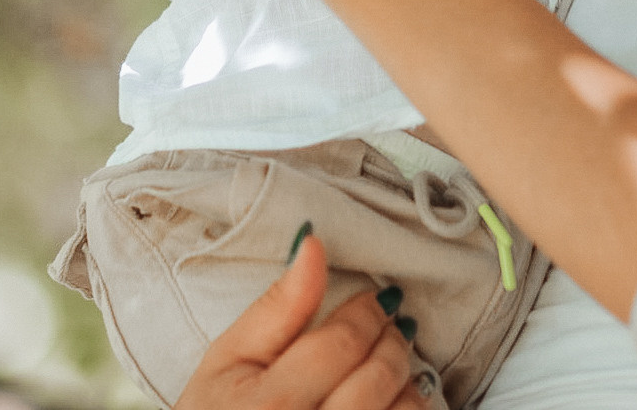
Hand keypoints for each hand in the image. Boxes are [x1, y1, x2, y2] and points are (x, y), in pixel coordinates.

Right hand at [179, 232, 430, 409]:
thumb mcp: (228, 358)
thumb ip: (277, 306)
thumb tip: (313, 243)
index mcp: (272, 404)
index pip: (341, 343)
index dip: (365, 313)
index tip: (374, 300)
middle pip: (377, 377)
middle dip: (391, 341)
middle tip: (388, 324)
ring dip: (408, 381)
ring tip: (390, 365)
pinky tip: (392, 402)